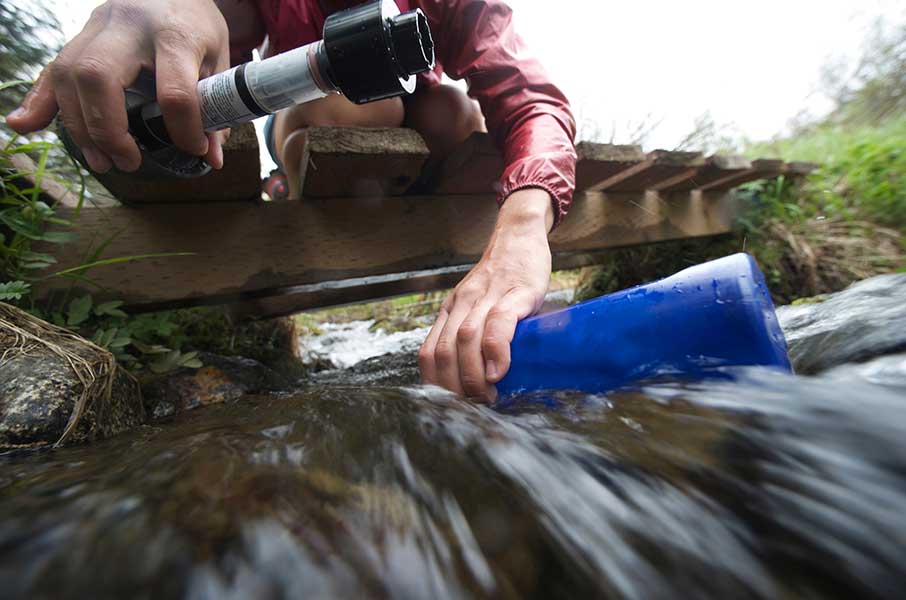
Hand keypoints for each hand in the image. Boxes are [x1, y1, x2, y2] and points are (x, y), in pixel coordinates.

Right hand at [5, 0, 230, 171]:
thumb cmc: (196, 24)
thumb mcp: (217, 59)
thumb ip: (215, 106)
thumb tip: (211, 159)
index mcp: (174, 33)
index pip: (175, 91)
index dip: (184, 130)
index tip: (194, 149)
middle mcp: (128, 26)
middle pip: (98, 76)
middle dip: (107, 129)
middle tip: (128, 161)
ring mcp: (96, 26)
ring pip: (68, 74)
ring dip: (79, 125)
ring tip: (102, 160)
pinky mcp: (79, 34)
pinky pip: (51, 67)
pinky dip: (39, 100)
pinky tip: (26, 125)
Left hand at [419, 188, 554, 400]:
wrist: (518, 236)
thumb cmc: (502, 277)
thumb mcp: (478, 305)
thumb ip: (474, 334)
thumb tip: (478, 378)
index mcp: (450, 312)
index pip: (430, 354)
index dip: (437, 385)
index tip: (454, 406)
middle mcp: (461, 305)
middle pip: (445, 352)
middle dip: (455, 388)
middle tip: (474, 408)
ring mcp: (486, 297)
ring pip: (465, 341)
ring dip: (473, 376)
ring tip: (487, 397)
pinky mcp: (514, 293)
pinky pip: (497, 324)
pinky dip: (495, 352)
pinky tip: (500, 371)